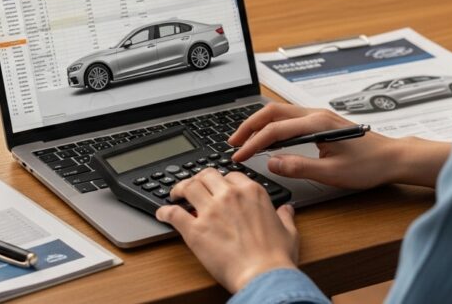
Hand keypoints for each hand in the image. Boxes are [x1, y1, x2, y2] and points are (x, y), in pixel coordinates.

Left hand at [155, 168, 299, 292]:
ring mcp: (211, 211)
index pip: (231, 176)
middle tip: (193, 186)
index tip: (217, 188)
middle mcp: (230, 196)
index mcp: (252, 193)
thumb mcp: (289, 232)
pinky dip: (165, 211)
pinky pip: (174, 214)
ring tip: (175, 194)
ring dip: (180, 188)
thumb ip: (285, 217)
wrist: (264, 276)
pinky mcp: (195, 230)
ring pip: (188, 187)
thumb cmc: (276, 257)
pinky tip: (162, 213)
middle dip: (199, 178)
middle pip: (207, 175)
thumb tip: (286, 210)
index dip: (222, 181)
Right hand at [227, 102, 401, 189]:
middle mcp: (315, 114)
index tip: (239, 156)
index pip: (275, 130)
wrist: (392, 158)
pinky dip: (272, 125)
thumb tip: (271, 163)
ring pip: (280, 113)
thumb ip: (299, 167)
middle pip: (272, 112)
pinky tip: (267, 138)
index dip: (253, 143)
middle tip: (232, 142)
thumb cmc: (369, 165)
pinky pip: (289, 118)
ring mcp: (318, 116)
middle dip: (249, 126)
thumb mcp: (332, 173)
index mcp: (317, 123)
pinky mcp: (321, 122)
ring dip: (259, 124)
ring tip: (244, 139)